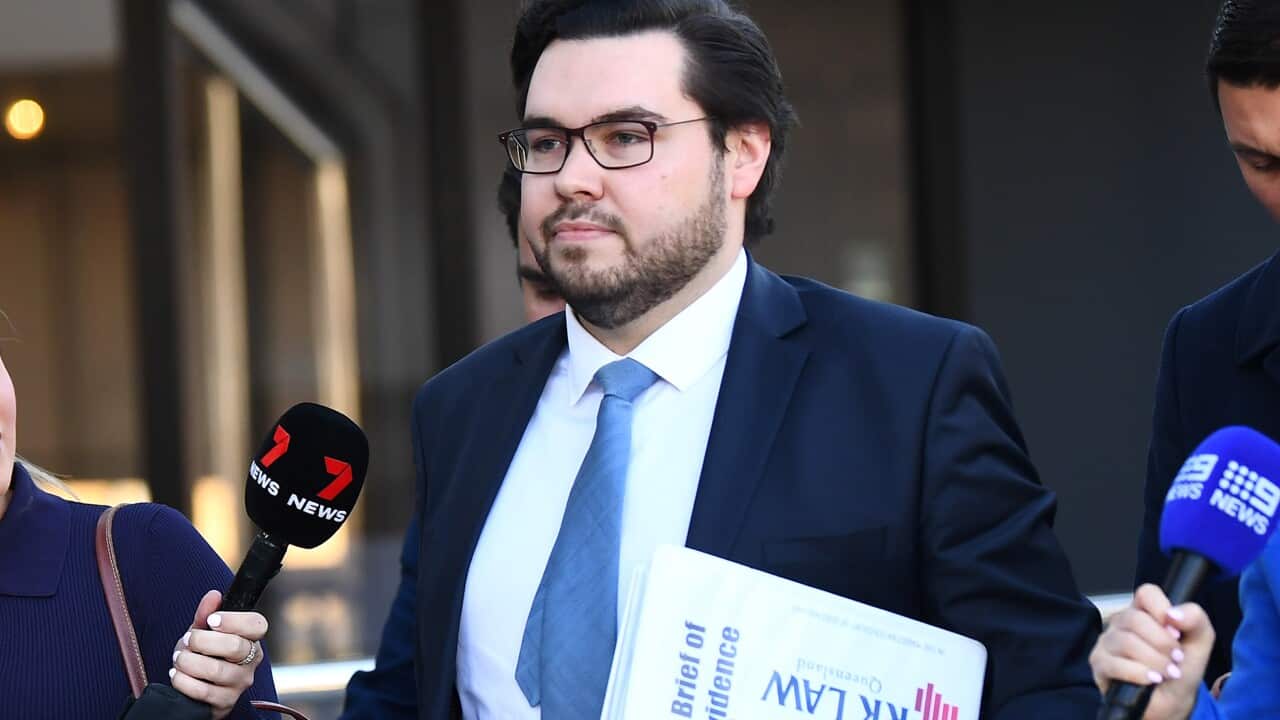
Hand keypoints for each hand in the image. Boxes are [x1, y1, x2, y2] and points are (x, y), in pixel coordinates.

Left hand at [170, 590, 268, 719]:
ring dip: (189, 662)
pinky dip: (183, 681)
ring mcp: (240, 683)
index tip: (211, 620)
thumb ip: (207, 613)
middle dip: (203, 641)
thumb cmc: (204, 654)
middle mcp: (251, 661)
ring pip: (216, 670)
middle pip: (235, 647)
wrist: (196, 687)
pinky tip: (177, 675)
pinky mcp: (225, 703)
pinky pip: (203, 691)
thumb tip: (213, 595)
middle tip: (188, 640)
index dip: (233, 620)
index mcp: (251, 639)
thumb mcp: (203, 631)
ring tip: (179, 658)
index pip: (257, 625)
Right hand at [1089, 584, 1213, 719]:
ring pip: (1126, 641)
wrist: (1171, 702)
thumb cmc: (1180, 668)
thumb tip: (1174, 614)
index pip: (1146, 593)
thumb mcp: (1199, 643)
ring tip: (1168, 673)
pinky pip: (1114, 663)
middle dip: (1162, 642)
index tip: (1175, 631)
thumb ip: (1196, 620)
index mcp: (1145, 611)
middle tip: (1176, 658)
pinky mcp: (1099, 663)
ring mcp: (1107, 642)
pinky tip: (1152, 680)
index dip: (1161, 609)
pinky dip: (1139, 673)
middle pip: (1135, 618)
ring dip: (1154, 661)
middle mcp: (1122, 622)